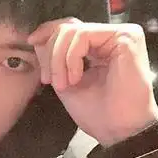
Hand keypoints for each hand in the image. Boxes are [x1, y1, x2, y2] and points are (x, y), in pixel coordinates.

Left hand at [28, 18, 157, 146]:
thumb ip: (52, 59)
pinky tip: (75, 79)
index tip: (31, 42)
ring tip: (63, 84)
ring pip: (73, 31)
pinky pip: (84, 36)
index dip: (48, 31)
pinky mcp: (126, 37)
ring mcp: (121, 34)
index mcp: (98, 46)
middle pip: (68, 27)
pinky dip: (71, 58)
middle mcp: (111, 36)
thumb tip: (37, 38)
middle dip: (51, 53)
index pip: (70, 27)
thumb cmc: (96, 112)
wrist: (119, 130)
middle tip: (49, 80)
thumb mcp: (64, 81)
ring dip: (58, 59)